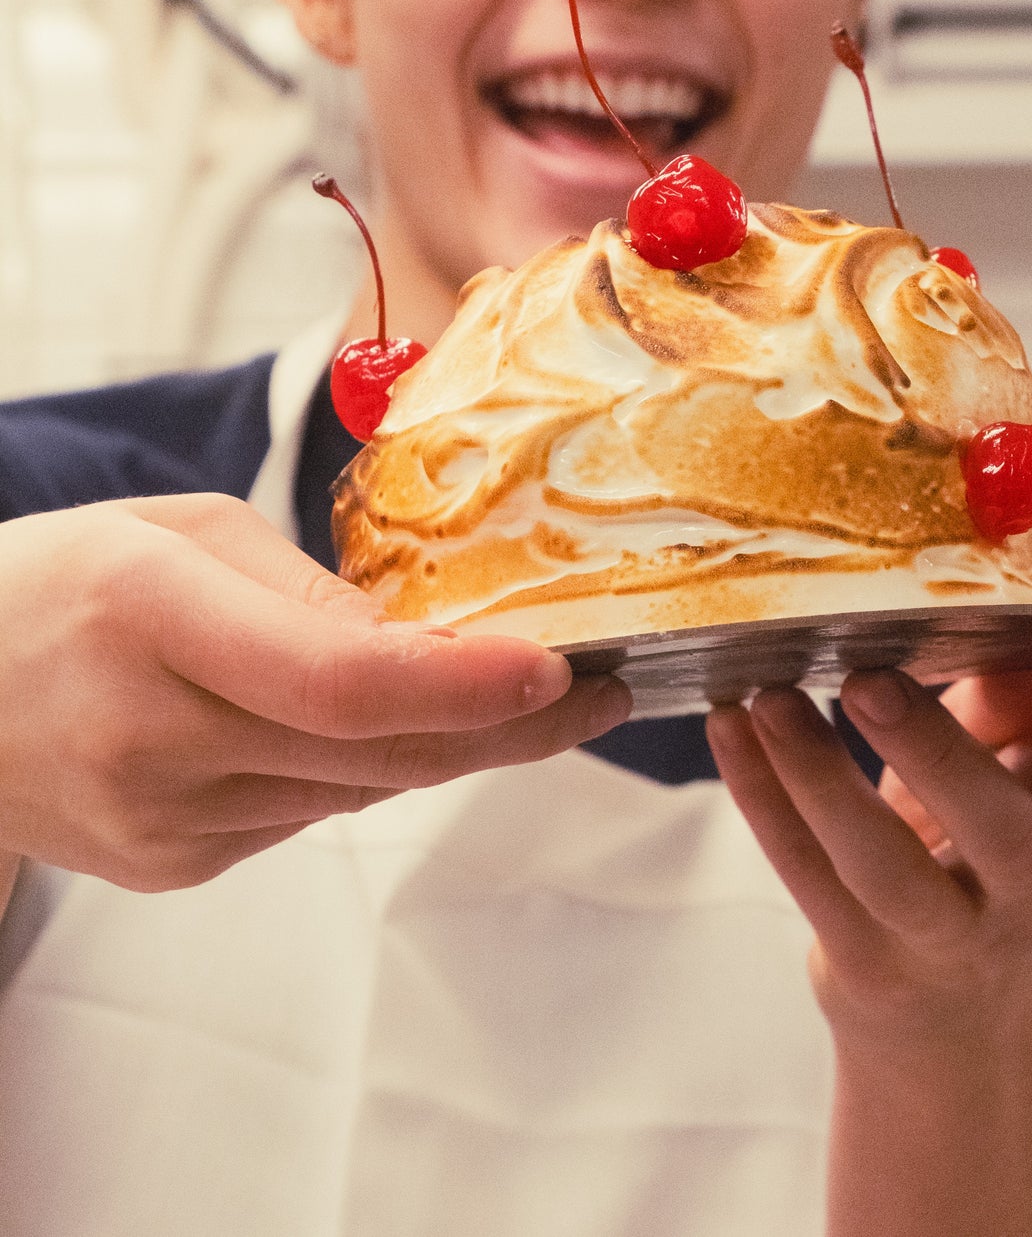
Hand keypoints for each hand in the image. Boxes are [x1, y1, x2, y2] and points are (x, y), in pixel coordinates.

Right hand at [0, 495, 629, 892]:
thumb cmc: (61, 583)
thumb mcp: (182, 533)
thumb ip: (312, 592)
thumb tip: (438, 645)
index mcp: (149, 617)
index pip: (342, 682)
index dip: (467, 685)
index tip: (563, 668)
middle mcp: (152, 737)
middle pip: (381, 755)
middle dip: (513, 729)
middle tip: (603, 693)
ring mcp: (160, 822)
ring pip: (363, 792)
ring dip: (458, 747)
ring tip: (529, 699)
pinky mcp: (173, 866)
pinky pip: (314, 813)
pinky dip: (372, 769)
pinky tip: (386, 726)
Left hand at [706, 648, 1031, 1042]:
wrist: (949, 1012)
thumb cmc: (978, 850)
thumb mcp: (1013, 773)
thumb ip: (1011, 696)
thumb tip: (993, 609)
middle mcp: (1025, 882)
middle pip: (999, 829)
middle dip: (936, 752)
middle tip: (869, 678)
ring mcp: (942, 935)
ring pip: (882, 867)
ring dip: (818, 777)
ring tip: (770, 697)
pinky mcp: (863, 959)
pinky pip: (804, 874)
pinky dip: (761, 796)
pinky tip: (727, 727)